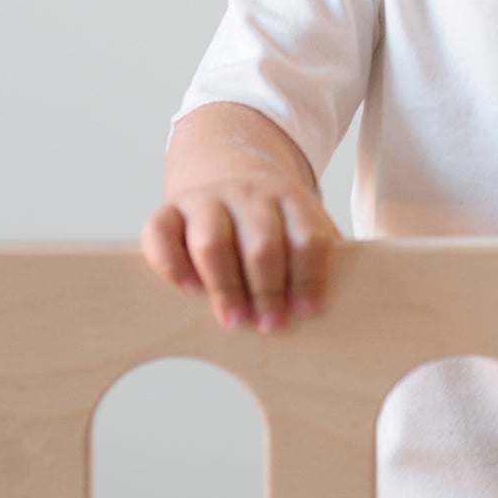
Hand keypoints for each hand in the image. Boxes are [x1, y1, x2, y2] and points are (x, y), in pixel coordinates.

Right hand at [140, 180, 338, 331]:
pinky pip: (161, 233)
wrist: (232, 171)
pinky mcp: (169, 210)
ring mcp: (207, 200)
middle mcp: (249, 195)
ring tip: (235, 320)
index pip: (307, 237)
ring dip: (225, 285)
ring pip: (212, 240)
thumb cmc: (274, 221)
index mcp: (290, 199)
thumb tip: (336, 309)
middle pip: (261, 243)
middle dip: (268, 290)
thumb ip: (316, 258)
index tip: (308, 312)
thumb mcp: (303, 225)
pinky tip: (189, 290)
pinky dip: (172, 264)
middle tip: (271, 325)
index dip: (310, 278)